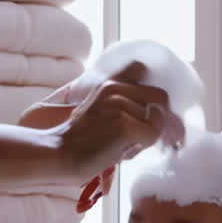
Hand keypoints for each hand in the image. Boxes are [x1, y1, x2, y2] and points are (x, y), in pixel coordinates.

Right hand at [52, 61, 175, 190]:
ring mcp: (121, 105)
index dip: (151, 89)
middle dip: (157, 117)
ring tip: (120, 145)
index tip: (151, 107)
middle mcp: (116, 88)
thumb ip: (125, 104)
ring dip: (145, 137)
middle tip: (140, 135)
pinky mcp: (125, 125)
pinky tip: (120, 151)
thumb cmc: (81, 140)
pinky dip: (141, 147)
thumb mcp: (101, 110)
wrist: (59, 154)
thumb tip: (162, 114)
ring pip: (157, 121)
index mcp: (110, 83)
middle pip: (160, 96)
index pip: (141, 68)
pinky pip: (152, 136)